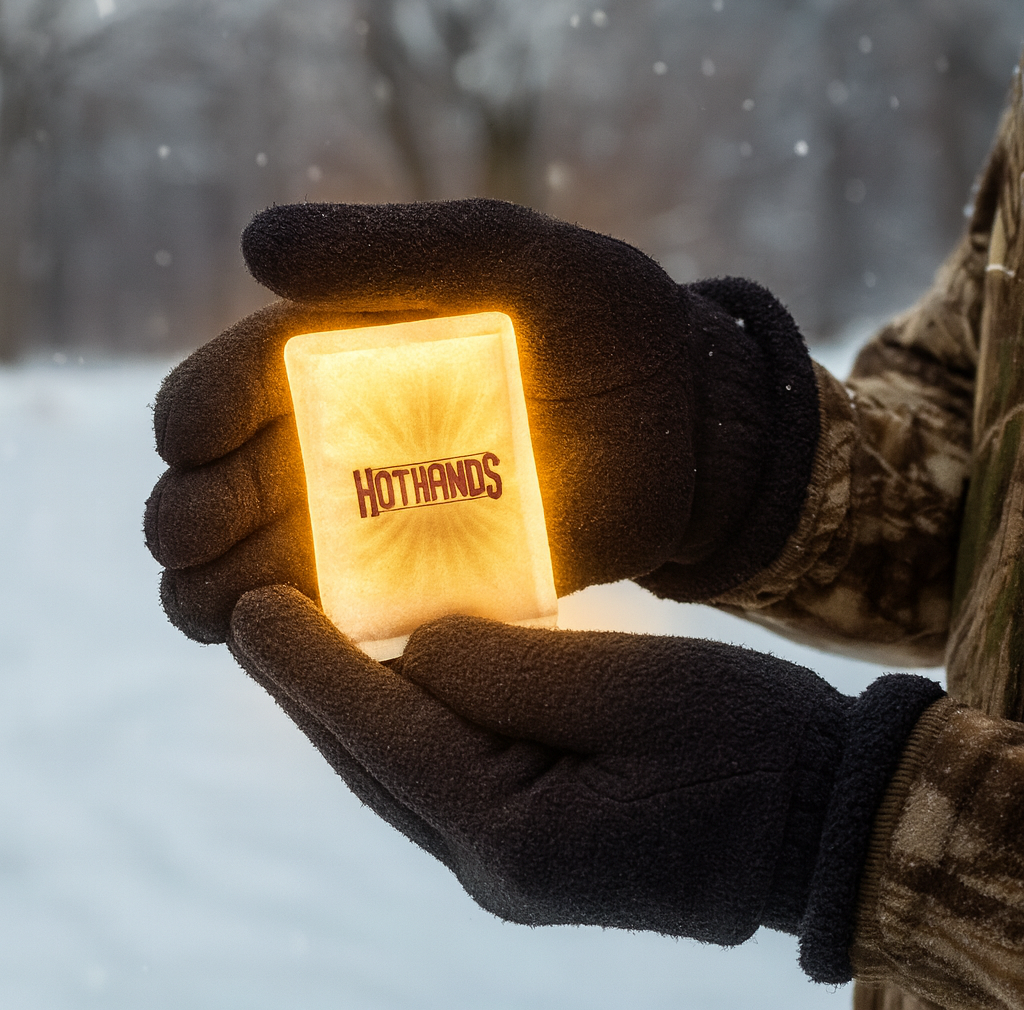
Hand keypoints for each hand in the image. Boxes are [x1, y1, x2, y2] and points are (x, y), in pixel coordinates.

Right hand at [145, 199, 816, 642]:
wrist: (688, 414)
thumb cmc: (602, 316)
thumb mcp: (500, 254)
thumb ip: (388, 250)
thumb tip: (251, 246)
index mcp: (350, 352)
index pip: (243, 379)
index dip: (202, 407)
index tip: (189, 436)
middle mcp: (354, 435)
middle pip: (239, 479)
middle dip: (195, 509)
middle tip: (182, 536)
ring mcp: (392, 511)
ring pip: (276, 554)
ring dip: (224, 584)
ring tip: (198, 607)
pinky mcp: (438, 572)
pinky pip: (355, 605)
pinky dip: (309, 623)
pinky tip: (273, 638)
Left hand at [227, 584, 852, 943]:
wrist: (827, 824)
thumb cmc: (750, 748)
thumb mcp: (631, 686)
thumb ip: (508, 666)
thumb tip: (418, 647)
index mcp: (515, 833)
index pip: (382, 735)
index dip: (308, 668)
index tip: (247, 609)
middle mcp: (494, 865)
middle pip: (377, 761)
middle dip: (314, 686)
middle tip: (257, 613)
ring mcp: (513, 866)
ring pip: (405, 770)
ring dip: (360, 702)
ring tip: (313, 631)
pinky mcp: (535, 847)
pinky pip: (448, 774)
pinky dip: (416, 719)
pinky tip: (403, 673)